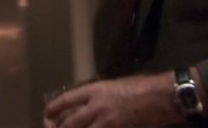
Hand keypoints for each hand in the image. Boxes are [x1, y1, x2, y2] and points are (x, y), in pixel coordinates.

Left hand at [43, 72, 181, 127]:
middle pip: (70, 122)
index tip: (47, 114)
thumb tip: (86, 105)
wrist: (160, 97)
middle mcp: (96, 106)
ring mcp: (106, 121)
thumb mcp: (115, 85)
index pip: (67, 100)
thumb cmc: (141, 87)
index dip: (54, 108)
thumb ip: (99, 95)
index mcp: (95, 91)